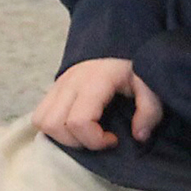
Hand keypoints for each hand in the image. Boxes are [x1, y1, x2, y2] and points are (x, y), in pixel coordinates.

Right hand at [33, 58, 161, 149]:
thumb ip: (150, 110)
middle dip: (76, 142)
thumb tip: (138, 136)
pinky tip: (75, 128)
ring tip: (85, 135)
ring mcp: (58, 84)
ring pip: (41, 120)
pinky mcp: (53, 88)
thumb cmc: (135, 70)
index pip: (78, 121)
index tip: (113, 140)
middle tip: (98, 139)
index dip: (95, 140)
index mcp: (94, 80)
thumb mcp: (150, 86)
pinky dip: (53, 128)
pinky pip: (40, 114)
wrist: (122, 48)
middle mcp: (70, 81)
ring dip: (61, 136)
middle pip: (54, 124)